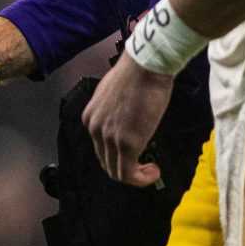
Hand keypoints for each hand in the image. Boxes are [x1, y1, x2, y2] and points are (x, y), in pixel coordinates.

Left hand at [83, 55, 172, 186]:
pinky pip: (128, 173)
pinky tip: (153, 171)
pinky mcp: (128, 143)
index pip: (100, 147)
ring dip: (135, 176)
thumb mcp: (115, 96)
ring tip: (151, 170)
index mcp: (91, 118)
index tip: (136, 155)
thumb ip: (116, 112)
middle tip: (145, 166)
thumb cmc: (136, 75)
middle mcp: (95, 129)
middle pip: (106, 162)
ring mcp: (110, 138)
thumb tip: (128, 122)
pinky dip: (141, 178)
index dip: (118, 156)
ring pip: (117, 171)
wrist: (145, 67)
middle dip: (126, 168)